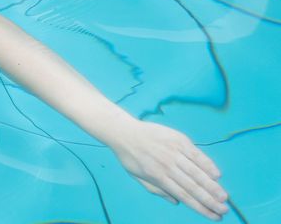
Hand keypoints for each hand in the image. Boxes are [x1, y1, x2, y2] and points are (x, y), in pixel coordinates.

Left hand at [110, 119, 227, 219]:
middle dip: (211, 200)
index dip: (201, 208)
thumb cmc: (130, 157)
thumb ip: (157, 190)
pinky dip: (208, 164)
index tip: (213, 217)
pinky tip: (217, 174)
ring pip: (197, 171)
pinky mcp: (178, 139)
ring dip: (212, 186)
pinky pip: (196, 154)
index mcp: (158, 177)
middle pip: (193, 186)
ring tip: (224, 197)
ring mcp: (173, 151)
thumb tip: (177, 202)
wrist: (124, 132)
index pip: (184, 196)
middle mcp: (167, 165)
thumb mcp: (138, 177)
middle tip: (224, 210)